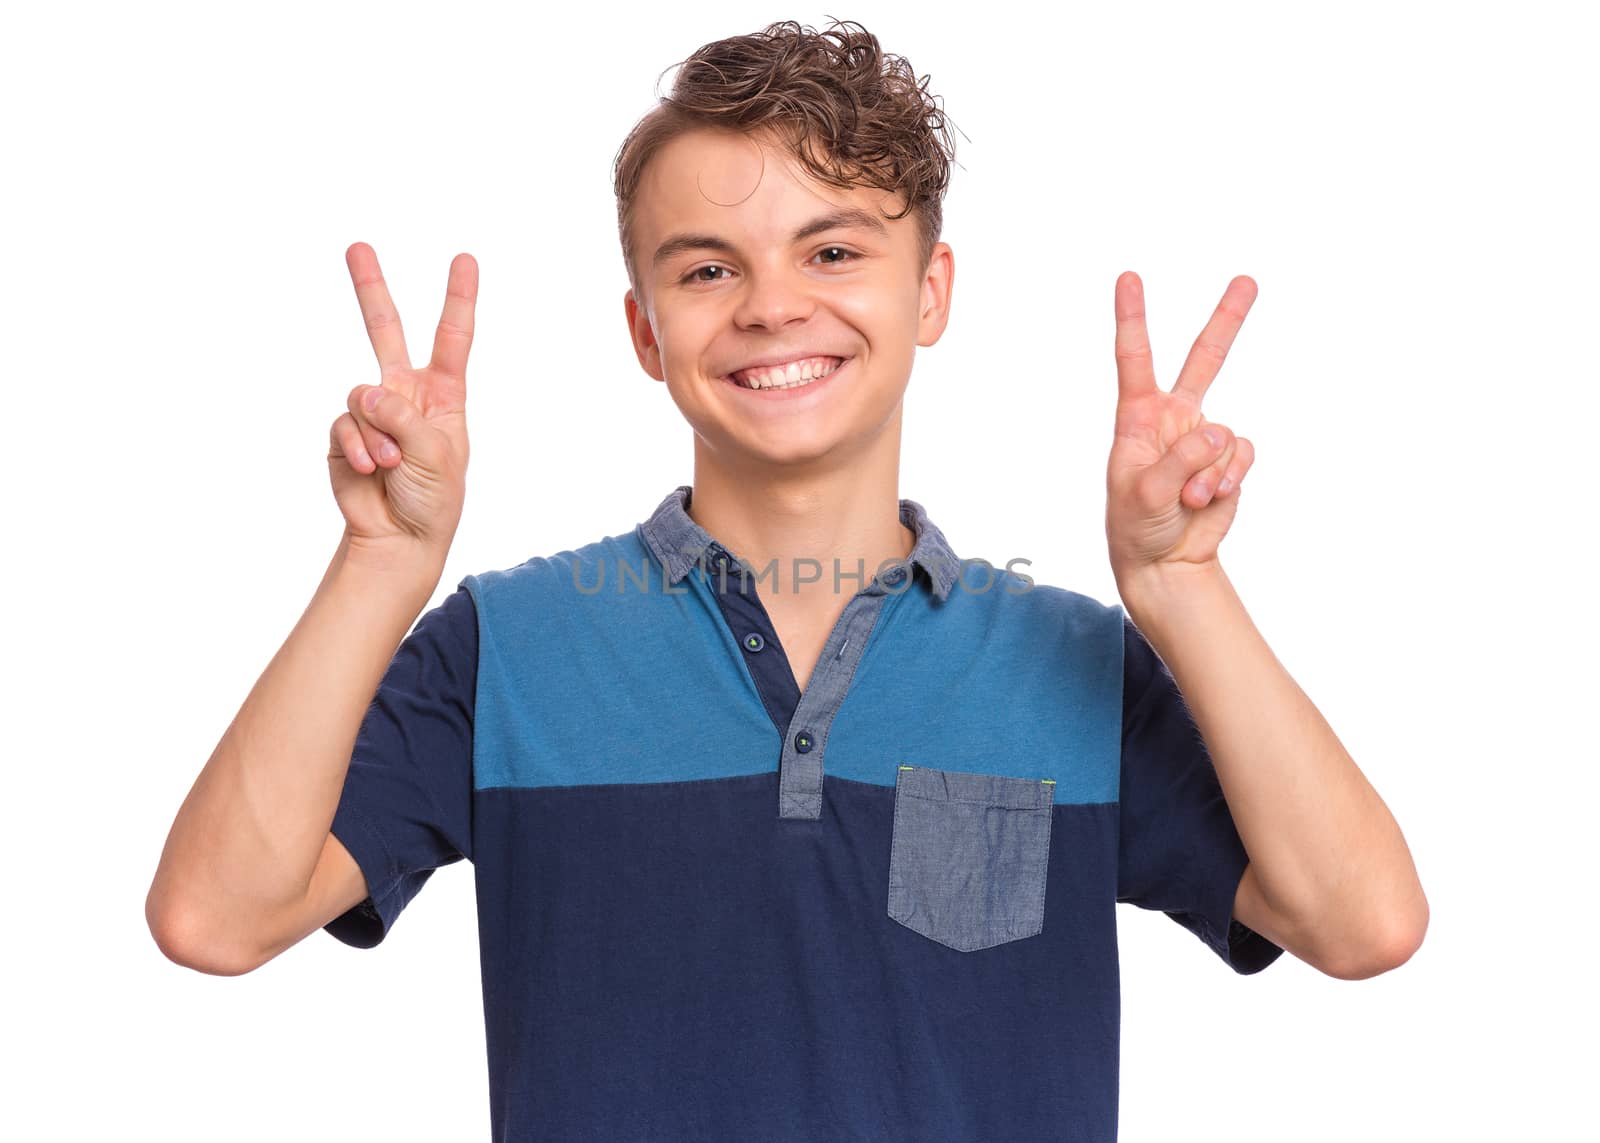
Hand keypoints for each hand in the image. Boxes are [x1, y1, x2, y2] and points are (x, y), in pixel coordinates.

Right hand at [329, 242, 476, 562]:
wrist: (399, 538)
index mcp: (442, 396)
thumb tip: (366, 392)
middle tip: (357, 246)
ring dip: (378, 435)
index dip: (458, 299)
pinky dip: (359, 448)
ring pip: (363, 396)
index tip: (464, 259)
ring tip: (392, 466)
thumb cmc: (433, 498)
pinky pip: (345, 426)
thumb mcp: (437, 454)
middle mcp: (404, 395)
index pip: (452, 339)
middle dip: (370, 289)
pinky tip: (373, 471)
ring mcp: (372, 413)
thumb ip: (404, 416)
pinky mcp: (345, 434)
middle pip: (385, 331)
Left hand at [1105, 271, 1257, 583]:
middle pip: (1205, 361)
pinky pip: (1242, 455)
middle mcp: (1173, 419)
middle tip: (1247, 280)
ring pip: (1226, 434)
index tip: (1129, 277)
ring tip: (1189, 499)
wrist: (1165, 562)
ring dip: (1212, 473)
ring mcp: (1204, 439)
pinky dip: (1230, 479)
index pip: (1135, 358)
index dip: (1133, 318)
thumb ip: (1181, 459)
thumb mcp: (1145, 494)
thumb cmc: (1136, 525)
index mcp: (1138, 417)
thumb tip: (1219, 433)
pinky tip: (1211, 499)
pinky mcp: (1228, 461)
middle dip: (1227, 320)